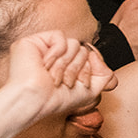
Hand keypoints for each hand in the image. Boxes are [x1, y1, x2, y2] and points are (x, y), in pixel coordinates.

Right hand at [0, 31, 116, 137]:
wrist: (35, 101)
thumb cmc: (58, 99)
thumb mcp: (90, 90)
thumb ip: (104, 74)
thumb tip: (95, 54)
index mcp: (67, 65)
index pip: (90, 57)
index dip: (87, 71)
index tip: (77, 85)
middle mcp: (56, 55)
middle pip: (83, 50)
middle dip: (77, 69)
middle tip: (64, 83)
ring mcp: (44, 47)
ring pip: (74, 43)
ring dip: (66, 65)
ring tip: (53, 78)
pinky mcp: (33, 41)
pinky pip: (59, 36)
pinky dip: (57, 52)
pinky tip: (45, 65)